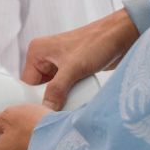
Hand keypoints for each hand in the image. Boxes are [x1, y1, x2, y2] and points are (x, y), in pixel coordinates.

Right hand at [22, 8, 138, 109]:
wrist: (122, 36)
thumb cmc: (97, 43)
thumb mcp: (73, 68)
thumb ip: (57, 90)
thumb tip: (45, 110)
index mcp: (36, 52)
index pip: (27, 83)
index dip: (35, 99)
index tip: (43, 114)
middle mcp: (45, 57)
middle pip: (39, 88)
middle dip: (49, 99)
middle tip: (58, 113)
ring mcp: (59, 64)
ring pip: (53, 89)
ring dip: (62, 98)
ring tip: (70, 107)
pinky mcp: (72, 69)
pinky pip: (65, 87)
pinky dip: (70, 95)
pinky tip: (78, 101)